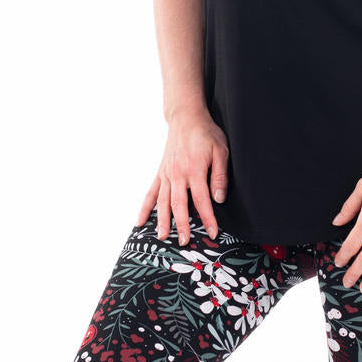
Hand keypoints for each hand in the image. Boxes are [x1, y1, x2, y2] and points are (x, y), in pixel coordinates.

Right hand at [137, 108, 228, 243]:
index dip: (208, 218)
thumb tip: (219, 199)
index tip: (213, 233)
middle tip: (184, 242)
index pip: (202, 200)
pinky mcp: (160, 173)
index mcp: (195, 170)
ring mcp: (167, 174)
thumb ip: (220, 176)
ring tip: (162, 237)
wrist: (186, 118)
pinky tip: (139, 222)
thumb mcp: (221, 151)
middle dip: (182, 225)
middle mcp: (178, 174)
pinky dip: (145, 208)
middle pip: (179, 204)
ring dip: (162, 220)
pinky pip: (150, 193)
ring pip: (163, 201)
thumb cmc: (206, 134)